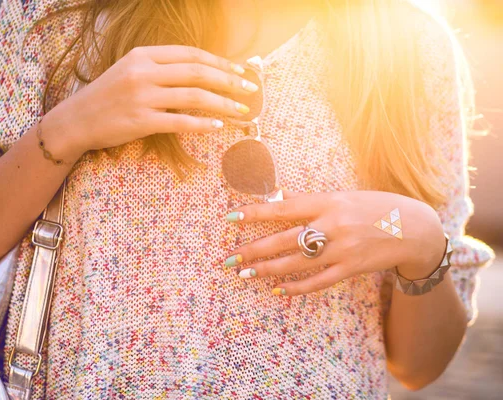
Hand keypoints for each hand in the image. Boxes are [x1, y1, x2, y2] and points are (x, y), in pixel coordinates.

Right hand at [48, 45, 257, 153]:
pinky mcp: (141, 121)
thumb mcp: (129, 71)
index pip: (190, 54)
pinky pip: (179, 122)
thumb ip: (160, 68)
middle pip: (197, 72)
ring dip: (223, 104)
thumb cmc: (106, 97)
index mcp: (143, 55)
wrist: (75, 120)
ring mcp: (142, 96)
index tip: (240, 70)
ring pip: (193, 96)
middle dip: (229, 80)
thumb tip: (198, 73)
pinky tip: (218, 126)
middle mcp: (143, 72)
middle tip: (250, 89)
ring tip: (242, 111)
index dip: (219, 61)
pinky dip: (202, 124)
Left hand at [225, 190, 446, 295]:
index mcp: (329, 202)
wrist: (415, 228)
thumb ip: (310, 199)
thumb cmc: (375, 207)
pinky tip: (277, 290)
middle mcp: (332, 225)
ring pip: (296, 263)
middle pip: (284, 239)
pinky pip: (317, 281)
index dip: (255, 213)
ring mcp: (342, 249)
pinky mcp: (350, 269)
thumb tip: (278, 195)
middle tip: (228, 258)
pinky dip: (296, 288)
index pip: (284, 208)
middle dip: (253, 249)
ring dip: (267, 269)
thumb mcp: (343, 195)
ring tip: (244, 273)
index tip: (230, 217)